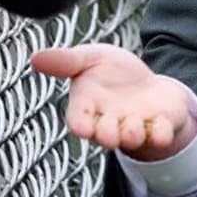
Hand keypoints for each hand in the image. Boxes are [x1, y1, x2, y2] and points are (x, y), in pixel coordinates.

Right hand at [30, 43, 196, 161]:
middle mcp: (110, 124)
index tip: (82, 127)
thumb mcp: (91, 58)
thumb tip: (34, 58)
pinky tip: (161, 120)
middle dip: (107, 134)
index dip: (80, 125)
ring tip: (134, 121)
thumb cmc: (112, 72)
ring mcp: (136, 129)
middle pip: (104, 136)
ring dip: (133, 133)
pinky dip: (162, 131)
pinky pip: (161, 136)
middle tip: (110, 127)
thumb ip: (66, 61)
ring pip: (132, 139)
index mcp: (88, 108)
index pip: (78, 122)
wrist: (148, 83)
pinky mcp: (160, 128)